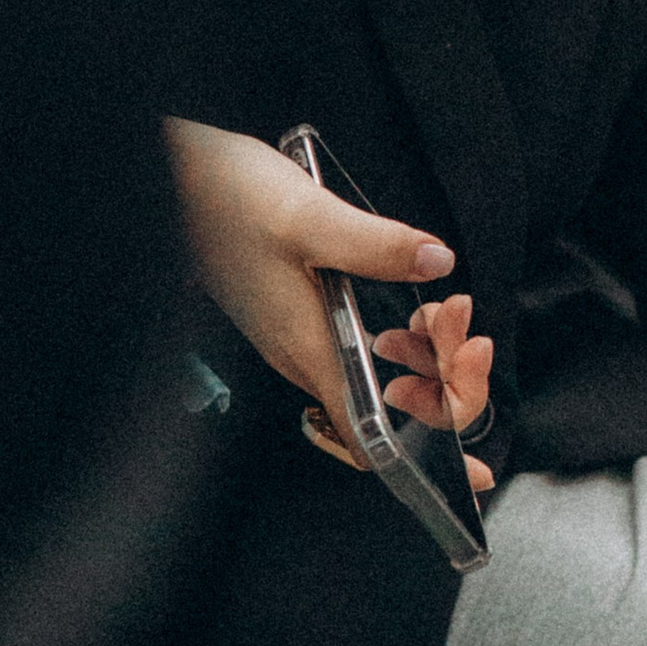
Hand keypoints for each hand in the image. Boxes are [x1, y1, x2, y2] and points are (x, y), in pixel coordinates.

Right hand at [163, 121, 495, 487]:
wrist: (168, 178)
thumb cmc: (223, 198)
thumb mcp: (307, 215)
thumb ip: (375, 244)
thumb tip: (437, 263)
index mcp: (310, 350)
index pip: (376, 440)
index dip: (431, 460)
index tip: (478, 466)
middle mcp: (306, 357)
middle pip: (393, 411)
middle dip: (447, 380)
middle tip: (465, 326)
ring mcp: (301, 338)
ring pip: (382, 377)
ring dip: (428, 354)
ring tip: (446, 310)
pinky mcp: (298, 316)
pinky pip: (363, 351)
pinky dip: (402, 335)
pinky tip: (412, 304)